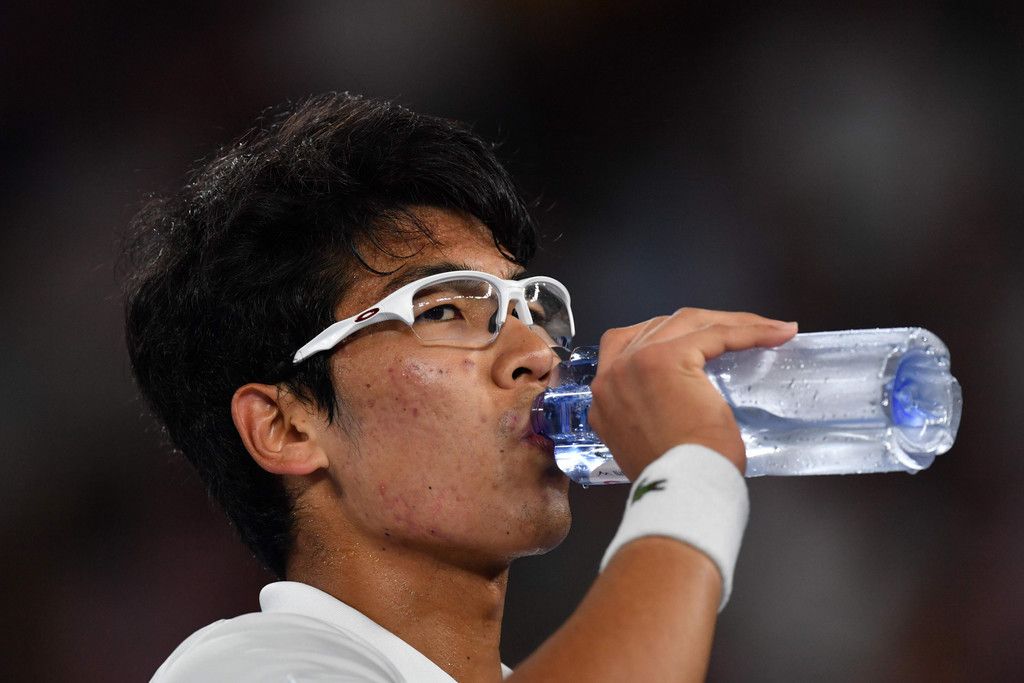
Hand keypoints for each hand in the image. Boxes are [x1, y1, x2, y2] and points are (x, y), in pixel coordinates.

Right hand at [587, 308, 797, 478]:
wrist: (683, 492)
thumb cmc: (679, 478)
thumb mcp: (653, 442)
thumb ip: (654, 416)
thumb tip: (687, 406)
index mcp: (605, 398)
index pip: (636, 348)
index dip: (676, 340)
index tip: (712, 344)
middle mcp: (612, 375)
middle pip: (661, 327)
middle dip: (705, 325)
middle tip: (744, 334)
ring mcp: (634, 363)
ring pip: (688, 323)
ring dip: (731, 323)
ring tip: (767, 330)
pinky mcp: (665, 358)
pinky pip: (715, 333)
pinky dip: (748, 331)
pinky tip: (774, 334)